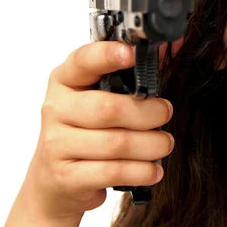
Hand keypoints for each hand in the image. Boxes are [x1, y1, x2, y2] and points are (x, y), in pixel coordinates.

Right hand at [6, 41, 174, 225]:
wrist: (58, 179)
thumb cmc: (89, 129)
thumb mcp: (102, 96)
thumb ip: (132, 73)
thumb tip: (170, 46)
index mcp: (65, 80)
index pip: (84, 61)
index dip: (108, 55)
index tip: (133, 54)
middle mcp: (56, 109)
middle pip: (108, 108)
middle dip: (147, 112)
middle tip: (166, 113)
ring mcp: (57, 144)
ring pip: (116, 143)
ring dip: (151, 145)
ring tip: (165, 144)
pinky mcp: (66, 177)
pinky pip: (113, 172)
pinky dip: (141, 171)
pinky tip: (154, 170)